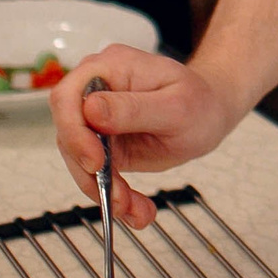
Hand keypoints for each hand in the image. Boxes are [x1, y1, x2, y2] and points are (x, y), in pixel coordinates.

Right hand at [49, 47, 239, 227]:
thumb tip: (90, 109)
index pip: (68, 96)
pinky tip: (136, 209)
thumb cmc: (199, 101)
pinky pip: (96, 173)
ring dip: (104, 191)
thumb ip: (134, 107)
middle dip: (91, 173)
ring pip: (80, 160)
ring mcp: (97, 119)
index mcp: (111, 67)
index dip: (74, 131)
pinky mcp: (102, 143)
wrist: (209, 114)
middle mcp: (97, 90)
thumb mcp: (176, 105)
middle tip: (119, 199)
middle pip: (69, 134)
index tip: (95, 161)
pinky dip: (113, 195)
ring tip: (135, 209)